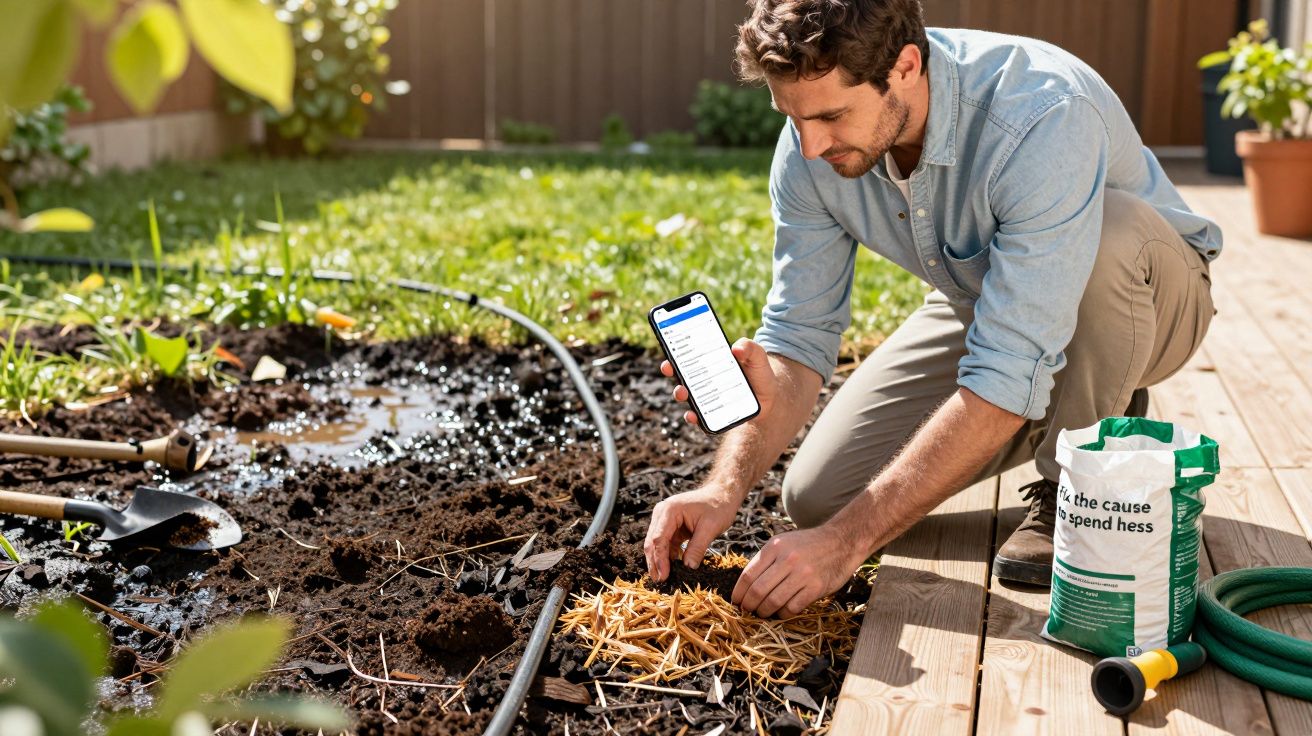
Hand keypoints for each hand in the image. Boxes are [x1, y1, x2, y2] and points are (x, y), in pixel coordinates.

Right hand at [644, 484, 740, 581]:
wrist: (722, 495)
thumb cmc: (717, 507)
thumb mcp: (710, 528)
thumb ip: (697, 548)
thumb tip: (688, 568)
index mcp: (669, 510)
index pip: (659, 538)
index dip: (660, 559)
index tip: (664, 576)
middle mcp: (662, 514)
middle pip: (653, 542)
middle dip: (655, 563)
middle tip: (660, 582)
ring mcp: (665, 520)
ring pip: (657, 545)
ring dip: (660, 561)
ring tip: (664, 579)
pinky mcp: (671, 527)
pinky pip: (666, 545)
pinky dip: (668, 557)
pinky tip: (672, 570)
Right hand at [661, 338, 775, 426]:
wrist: (770, 398)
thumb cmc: (760, 373)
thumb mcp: (757, 357)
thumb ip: (750, 348)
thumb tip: (737, 348)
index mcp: (710, 362)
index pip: (688, 355)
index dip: (675, 352)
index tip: (668, 350)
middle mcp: (703, 379)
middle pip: (681, 373)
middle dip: (671, 370)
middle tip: (668, 367)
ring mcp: (706, 397)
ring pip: (686, 395)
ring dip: (679, 393)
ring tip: (682, 392)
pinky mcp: (712, 413)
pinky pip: (698, 416)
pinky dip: (693, 417)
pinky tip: (693, 415)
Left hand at [731, 526, 861, 617]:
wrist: (840, 542)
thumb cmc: (806, 545)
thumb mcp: (782, 543)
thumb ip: (764, 561)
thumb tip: (744, 586)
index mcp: (774, 547)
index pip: (747, 576)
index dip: (738, 593)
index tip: (736, 602)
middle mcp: (787, 560)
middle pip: (758, 591)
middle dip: (748, 605)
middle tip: (747, 611)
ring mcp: (802, 574)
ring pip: (773, 602)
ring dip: (764, 611)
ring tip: (763, 612)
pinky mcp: (816, 588)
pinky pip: (792, 608)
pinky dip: (783, 613)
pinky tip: (781, 611)